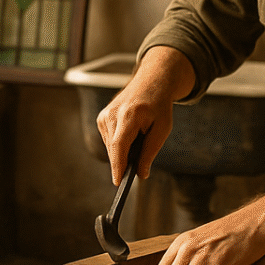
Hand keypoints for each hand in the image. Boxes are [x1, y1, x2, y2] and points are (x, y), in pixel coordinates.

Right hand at [97, 47, 195, 185]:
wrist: (150, 83)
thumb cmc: (159, 106)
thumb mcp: (162, 129)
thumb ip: (150, 152)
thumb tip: (141, 174)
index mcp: (130, 115)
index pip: (119, 145)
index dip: (118, 165)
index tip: (118, 182)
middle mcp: (113, 114)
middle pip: (114, 149)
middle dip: (124, 161)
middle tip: (139, 162)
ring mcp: (104, 115)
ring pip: (111, 147)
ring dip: (123, 151)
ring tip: (138, 137)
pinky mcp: (101, 118)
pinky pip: (109, 140)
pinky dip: (119, 144)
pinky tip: (130, 134)